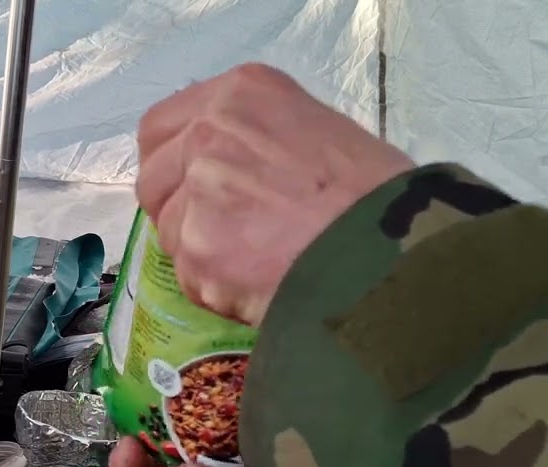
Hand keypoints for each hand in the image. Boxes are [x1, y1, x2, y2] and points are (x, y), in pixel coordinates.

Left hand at [136, 64, 413, 325]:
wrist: (394, 246)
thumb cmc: (374, 196)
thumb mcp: (313, 133)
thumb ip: (253, 143)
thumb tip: (222, 176)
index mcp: (239, 94)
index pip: (160, 128)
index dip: (172, 165)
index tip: (189, 188)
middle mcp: (210, 132)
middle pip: (153, 181)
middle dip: (178, 213)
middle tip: (225, 236)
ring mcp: (199, 190)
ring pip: (172, 234)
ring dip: (204, 256)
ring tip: (263, 262)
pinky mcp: (199, 246)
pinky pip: (190, 277)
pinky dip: (220, 291)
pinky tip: (264, 284)